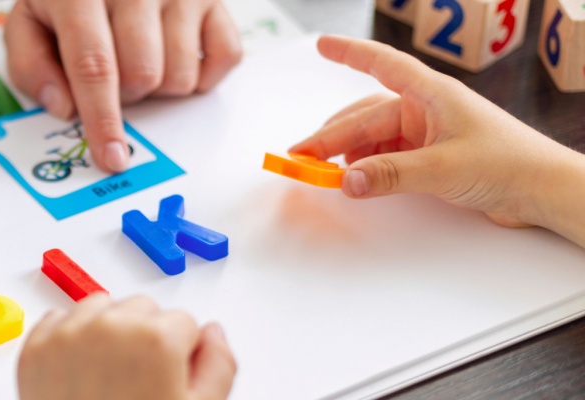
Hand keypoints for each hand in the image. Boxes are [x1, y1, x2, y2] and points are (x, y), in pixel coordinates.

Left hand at [4, 0, 241, 172]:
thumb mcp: (29, 23)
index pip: (95, 66)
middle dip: (126, 97)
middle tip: (113, 78)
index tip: (110, 156)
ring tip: (140, 60)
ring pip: (181, 76)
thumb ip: (31, 66)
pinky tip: (175, 56)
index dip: (102, 119)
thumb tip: (64, 108)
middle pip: (142, 77)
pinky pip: (225, 58)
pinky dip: (202, 75)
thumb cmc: (68, 1)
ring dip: (160, 87)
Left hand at [17, 294, 235, 399]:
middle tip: (138, 381)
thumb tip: (213, 334)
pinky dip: (72, 338)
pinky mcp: (37, 347)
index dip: (180, 354)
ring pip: (102, 308)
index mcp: (156, 340)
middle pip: (143, 308)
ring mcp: (69, 335)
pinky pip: (61, 319)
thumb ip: (218, 365)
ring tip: (109, 377)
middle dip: (146, 337)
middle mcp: (111, 327)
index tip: (167, 377)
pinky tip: (81, 372)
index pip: (184, 322)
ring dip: (110, 332)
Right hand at [289, 35, 584, 236]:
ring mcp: (428, 132)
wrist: (542, 189)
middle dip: (331, 134)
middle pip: (366, 115)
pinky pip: (387, 154)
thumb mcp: (443, 168)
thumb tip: (346, 181)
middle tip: (300, 156)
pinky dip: (366, 165)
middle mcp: (427, 108)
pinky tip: (355, 177)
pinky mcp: (431, 156)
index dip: (350, 53)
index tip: (321, 44)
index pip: (383, 65)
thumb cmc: (508, 163)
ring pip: (374, 136)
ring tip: (324, 171)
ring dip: (347, 152)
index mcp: (432, 94)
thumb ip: (390, 174)